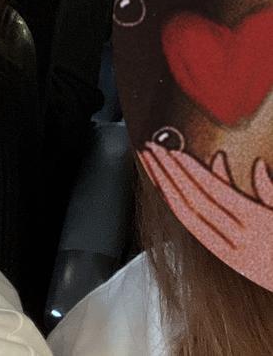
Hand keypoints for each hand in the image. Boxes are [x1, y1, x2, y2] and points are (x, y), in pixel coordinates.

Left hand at [139, 141, 272, 290]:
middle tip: (151, 148)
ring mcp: (229, 251)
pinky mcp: (225, 260)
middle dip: (169, 171)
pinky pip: (191, 228)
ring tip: (148, 163)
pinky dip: (175, 205)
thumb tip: (258, 166)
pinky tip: (163, 188)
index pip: (215, 191)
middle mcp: (240, 238)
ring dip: (163, 186)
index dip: (192, 170)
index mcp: (259, 223)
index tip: (173, 151)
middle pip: (193, 200)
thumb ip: (272, 192)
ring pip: (185, 215)